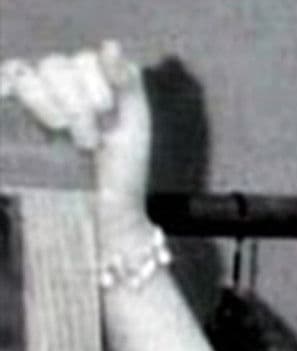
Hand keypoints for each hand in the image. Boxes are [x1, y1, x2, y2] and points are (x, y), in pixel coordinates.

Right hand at [1, 40, 153, 242]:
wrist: (104, 210)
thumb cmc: (123, 169)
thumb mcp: (135, 123)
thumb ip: (126, 81)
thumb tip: (109, 44)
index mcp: (95, 82)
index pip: (85, 58)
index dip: (96, 86)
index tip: (107, 118)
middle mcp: (66, 85)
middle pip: (58, 64)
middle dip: (77, 104)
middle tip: (89, 140)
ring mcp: (39, 98)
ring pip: (31, 73)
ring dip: (52, 104)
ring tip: (66, 136)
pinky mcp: (17, 115)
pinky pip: (10, 81)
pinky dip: (21, 92)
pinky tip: (37, 114)